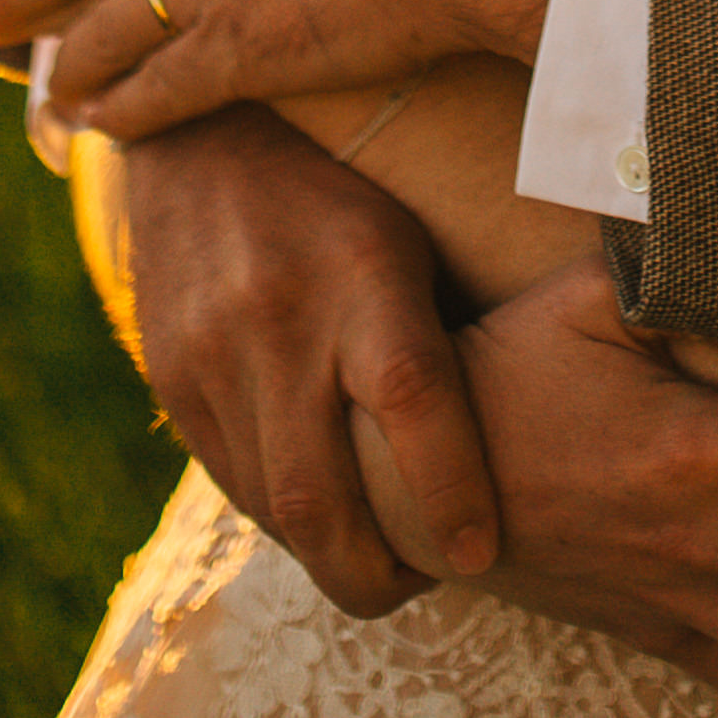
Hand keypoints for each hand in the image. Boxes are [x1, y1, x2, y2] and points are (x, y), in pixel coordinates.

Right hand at [77, 109, 502, 616]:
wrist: (198, 137)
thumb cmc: (342, 193)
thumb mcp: (408, 233)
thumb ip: (449, 331)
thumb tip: (547, 424)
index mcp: (359, 269)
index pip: (410, 395)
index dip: (448, 489)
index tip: (483, 552)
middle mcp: (277, 316)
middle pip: (321, 492)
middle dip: (378, 575)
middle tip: (431, 580)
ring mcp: (210, 355)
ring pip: (274, 507)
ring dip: (333, 553)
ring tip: (387, 557)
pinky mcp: (170, 381)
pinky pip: (234, 483)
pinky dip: (286, 517)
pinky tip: (326, 509)